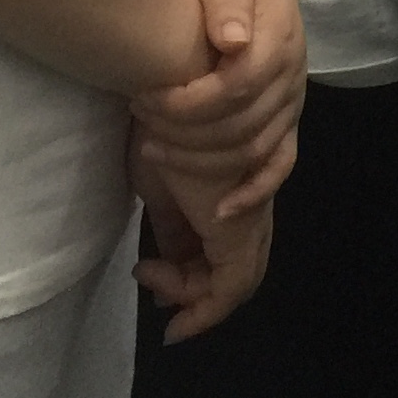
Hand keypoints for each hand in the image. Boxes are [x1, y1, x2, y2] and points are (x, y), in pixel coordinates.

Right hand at [133, 148, 273, 343]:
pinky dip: (203, 301)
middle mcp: (252, 213)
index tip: (144, 274)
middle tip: (154, 293)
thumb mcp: (162, 186)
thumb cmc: (165, 133)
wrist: (176, 96)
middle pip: (236, 275)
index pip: (226, 257)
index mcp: (238, 200)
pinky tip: (162, 286)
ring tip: (146, 274)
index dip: (189, 280)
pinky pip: (231, 284)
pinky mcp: (239, 230)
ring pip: (237, 283)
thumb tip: (170, 258)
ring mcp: (250, 222)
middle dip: (194, 294)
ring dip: (192, 294)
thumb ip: (173, 226)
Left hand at [134, 0, 308, 221]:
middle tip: (140, 123)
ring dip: (201, 162)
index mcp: (278, 42)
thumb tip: (231, 39)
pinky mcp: (286, 119)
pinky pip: (280, 164)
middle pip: (242, 127)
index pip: (236, 88)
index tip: (144, 98)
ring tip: (152, 151)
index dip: (188, 104)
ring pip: (254, 151)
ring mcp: (292, 103)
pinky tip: (220, 211)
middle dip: (184, 134)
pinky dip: (254, 191)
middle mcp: (291, 78)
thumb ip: (228, 2)